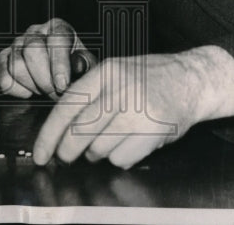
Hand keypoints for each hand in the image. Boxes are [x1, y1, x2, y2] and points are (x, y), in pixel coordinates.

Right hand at [0, 18, 96, 99]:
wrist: (61, 80)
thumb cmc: (76, 71)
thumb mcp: (88, 66)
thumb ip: (86, 64)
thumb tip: (77, 65)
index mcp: (58, 27)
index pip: (56, 38)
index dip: (59, 64)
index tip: (63, 85)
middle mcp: (35, 31)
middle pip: (33, 50)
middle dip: (45, 79)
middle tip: (56, 94)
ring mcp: (17, 44)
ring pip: (16, 65)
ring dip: (32, 85)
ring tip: (45, 90)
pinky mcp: (4, 58)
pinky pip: (4, 77)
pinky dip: (17, 90)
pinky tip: (30, 90)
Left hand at [33, 46, 233, 168]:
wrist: (193, 80)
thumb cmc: (151, 79)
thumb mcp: (117, 73)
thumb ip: (91, 95)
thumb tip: (59, 129)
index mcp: (106, 72)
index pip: (67, 107)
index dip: (49, 134)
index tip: (40, 153)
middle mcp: (121, 90)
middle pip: (79, 133)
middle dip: (68, 151)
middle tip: (67, 156)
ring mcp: (138, 111)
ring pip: (99, 150)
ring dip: (98, 153)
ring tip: (112, 139)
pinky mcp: (153, 132)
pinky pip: (121, 160)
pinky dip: (120, 159)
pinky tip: (131, 144)